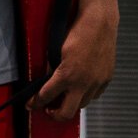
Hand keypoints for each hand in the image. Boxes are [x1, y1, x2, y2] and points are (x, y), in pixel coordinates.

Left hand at [33, 7, 116, 121]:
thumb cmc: (75, 34)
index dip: (35, 103)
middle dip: (54, 113)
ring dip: (72, 103)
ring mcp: (97, 82)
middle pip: (66, 113)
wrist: (100, 23)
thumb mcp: (55, 53)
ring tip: (65, 96)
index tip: (30, 105)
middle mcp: (83, 83)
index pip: (45, 97)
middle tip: (48, 108)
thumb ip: (50, 71)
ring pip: (82, 104)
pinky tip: (80, 88)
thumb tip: (43, 85)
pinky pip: (95, 95)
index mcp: (66, 76)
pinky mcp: (107, 78)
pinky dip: (86, 95)